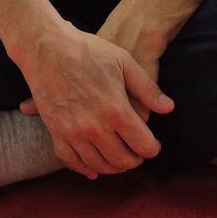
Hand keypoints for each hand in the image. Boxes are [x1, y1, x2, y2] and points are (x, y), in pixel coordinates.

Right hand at [14, 24, 172, 178]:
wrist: (48, 48)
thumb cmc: (88, 51)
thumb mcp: (124, 62)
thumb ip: (148, 88)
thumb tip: (168, 108)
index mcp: (117, 110)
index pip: (143, 145)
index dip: (152, 148)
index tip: (152, 145)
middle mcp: (96, 127)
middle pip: (123, 160)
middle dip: (134, 160)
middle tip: (137, 153)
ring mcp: (73, 132)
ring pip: (99, 165)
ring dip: (113, 167)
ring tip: (119, 159)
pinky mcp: (56, 132)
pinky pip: (71, 161)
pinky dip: (84, 169)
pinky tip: (93, 168)